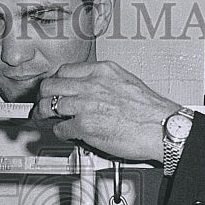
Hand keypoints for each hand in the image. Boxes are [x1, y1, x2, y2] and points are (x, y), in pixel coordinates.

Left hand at [35, 61, 180, 161]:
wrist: (163, 128)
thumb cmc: (150, 111)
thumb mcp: (126, 82)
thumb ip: (104, 84)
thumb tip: (88, 90)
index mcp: (102, 71)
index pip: (64, 70)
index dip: (55, 82)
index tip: (53, 89)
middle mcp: (92, 84)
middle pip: (50, 86)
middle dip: (42, 97)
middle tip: (42, 105)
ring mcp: (86, 105)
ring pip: (49, 106)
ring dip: (44, 116)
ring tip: (46, 121)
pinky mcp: (85, 126)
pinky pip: (60, 128)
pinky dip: (60, 132)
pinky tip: (67, 133)